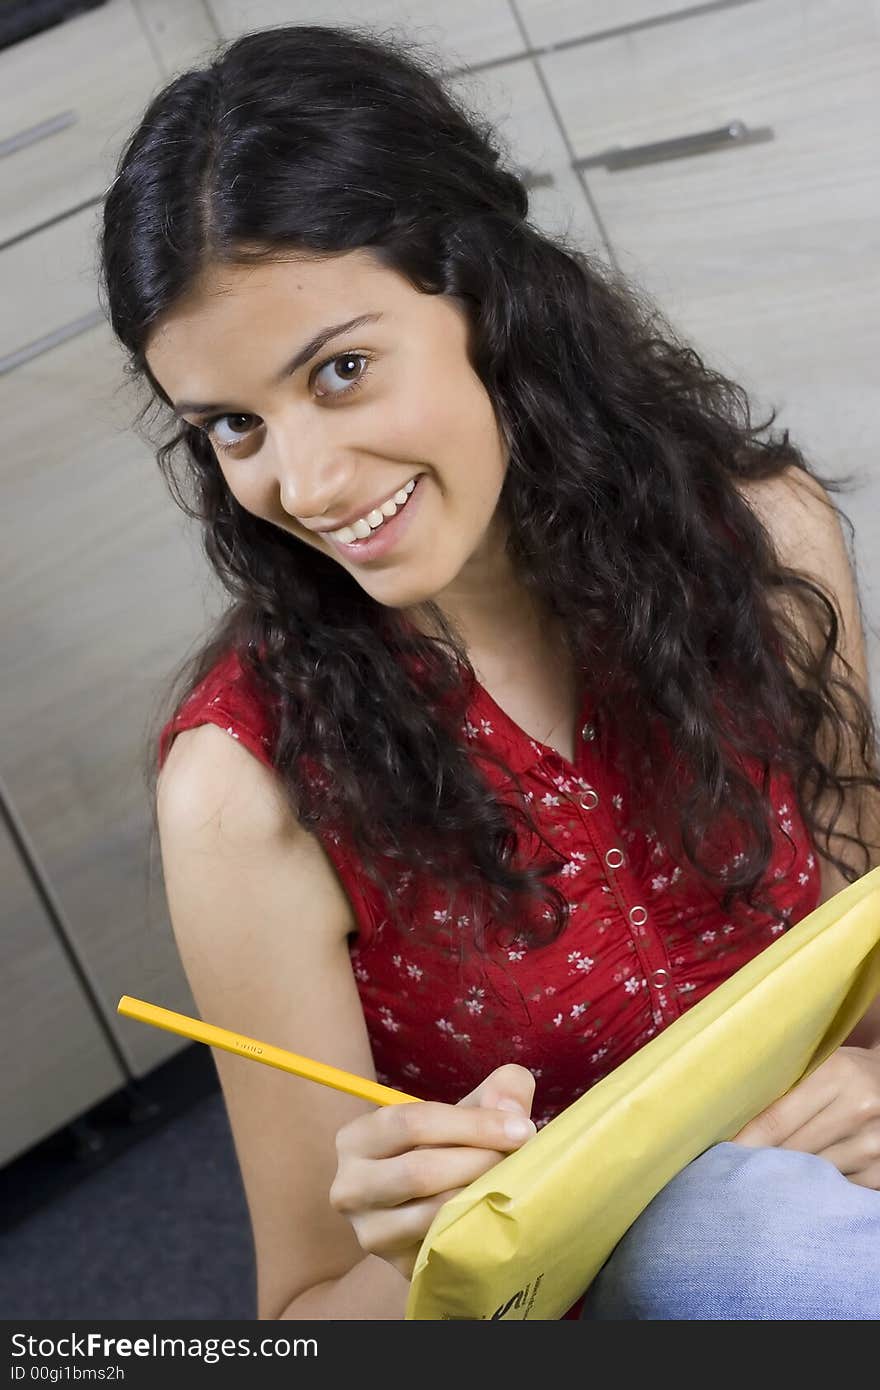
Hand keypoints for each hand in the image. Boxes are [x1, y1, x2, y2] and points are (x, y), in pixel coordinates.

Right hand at [329, 1063, 536, 1279]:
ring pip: (431, 1213)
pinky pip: (442, 1246)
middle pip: (419, 1171)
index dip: (472, 1124)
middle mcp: (350, 1187)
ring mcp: (369, 1232)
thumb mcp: (467, 1112)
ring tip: (511, 1183)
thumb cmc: (449, 1149)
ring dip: (479, 1195)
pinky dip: (475, 1227)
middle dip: (479, 1161)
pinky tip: (497, 1213)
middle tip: (519, 1159)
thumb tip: (510, 1107)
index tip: (522, 1129)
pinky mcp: (396, 1266)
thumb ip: (497, 1091)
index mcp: (357, 1138)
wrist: (434, 1205)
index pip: (411, 1123)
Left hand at [732, 1044, 879, 1188]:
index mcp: (836, 1074)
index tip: (720, 1155)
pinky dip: (815, 1187)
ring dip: (786, 1178)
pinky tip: (803, 1182)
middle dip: (761, 1163)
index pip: (776, 1118)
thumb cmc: (848, 1073)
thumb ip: (785, 1087)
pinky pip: (835, 1189)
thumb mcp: (821, 1065)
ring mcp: (874, 1145)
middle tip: (733, 1171)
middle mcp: (859, 1109)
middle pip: (792, 1151)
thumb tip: (733, 1118)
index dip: (745, 1141)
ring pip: (812, 1175)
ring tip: (764, 1178)